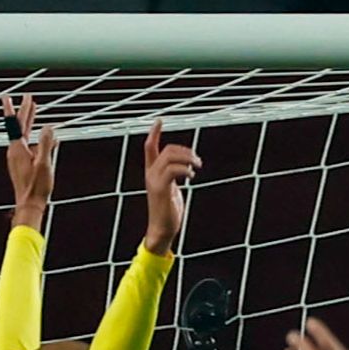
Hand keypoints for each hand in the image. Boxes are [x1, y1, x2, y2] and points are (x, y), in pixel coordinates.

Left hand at [1, 95, 55, 228]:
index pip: (14, 123)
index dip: (13, 109)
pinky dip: (36, 137)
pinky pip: (29, 145)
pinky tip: (46, 139)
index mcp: (18, 148)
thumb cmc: (37, 186)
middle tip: (28, 98)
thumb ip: (47, 145)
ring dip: (30, 122)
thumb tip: (50, 127)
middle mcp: (15, 150)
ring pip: (24, 134)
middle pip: (20, 126)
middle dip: (25, 111)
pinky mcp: (22, 163)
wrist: (29, 204)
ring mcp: (18, 157)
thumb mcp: (45, 164)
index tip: (8, 96)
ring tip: (34, 111)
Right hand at [138, 119, 200, 255]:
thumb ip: (174, 176)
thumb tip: (185, 168)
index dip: (154, 133)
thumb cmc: (168, 211)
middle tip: (198, 160)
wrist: (161, 229)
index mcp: (152, 172)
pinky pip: (172, 170)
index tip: (160, 120)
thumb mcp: (171, 189)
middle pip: (166, 150)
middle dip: (184, 150)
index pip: (149, 147)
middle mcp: (150, 173)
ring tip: (198, 166)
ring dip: (187, 158)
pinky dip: (184, 169)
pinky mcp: (160, 189)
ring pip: (169, 157)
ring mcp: (154, 181)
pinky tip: (192, 175)